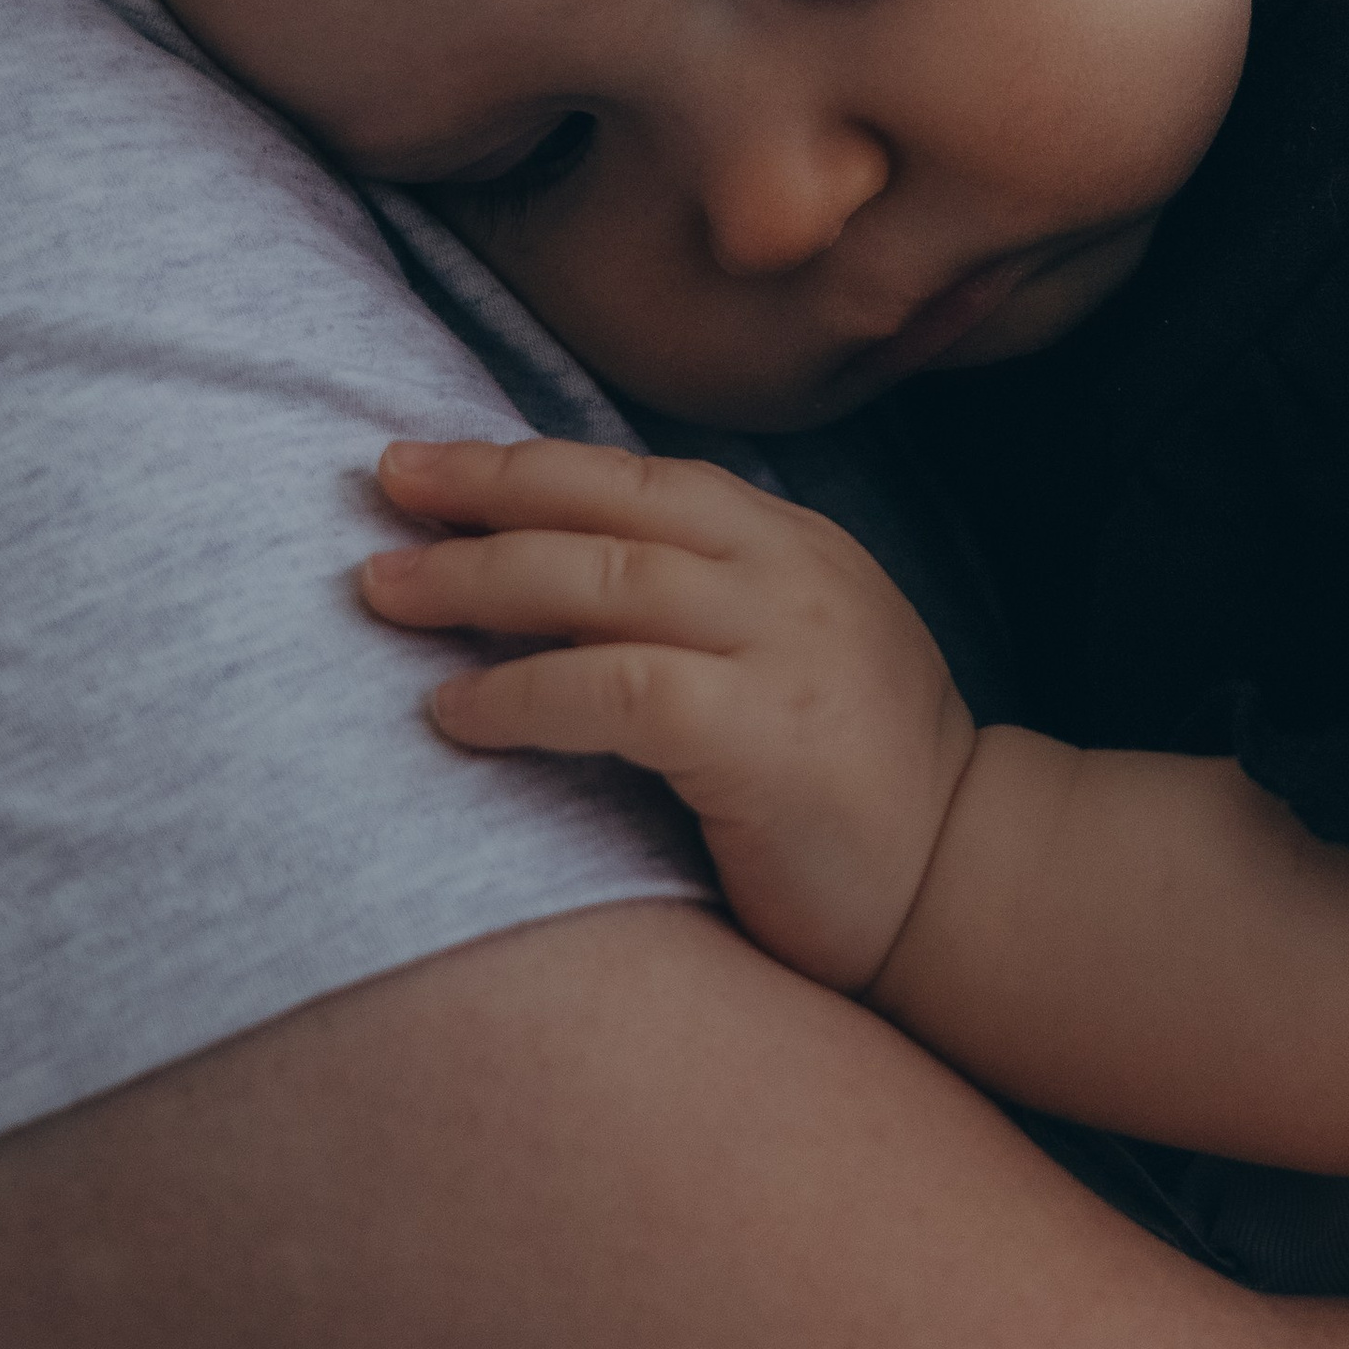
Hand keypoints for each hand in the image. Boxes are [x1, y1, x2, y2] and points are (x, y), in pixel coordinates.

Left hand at [361, 438, 977, 992]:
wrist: (967, 885)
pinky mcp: (764, 735)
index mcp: (795, 545)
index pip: (642, 476)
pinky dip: (522, 694)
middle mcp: (791, 573)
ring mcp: (785, 646)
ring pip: (602, 580)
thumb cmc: (852, 789)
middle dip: (484, 490)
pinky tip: (455, 712)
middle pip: (610, 504)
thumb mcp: (789, 656)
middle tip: (381, 485)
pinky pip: (616, 690)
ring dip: (477, 582)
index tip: (429, 463)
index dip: (529, 464)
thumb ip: (702, 607)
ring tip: (383, 592)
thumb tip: (548, 586)